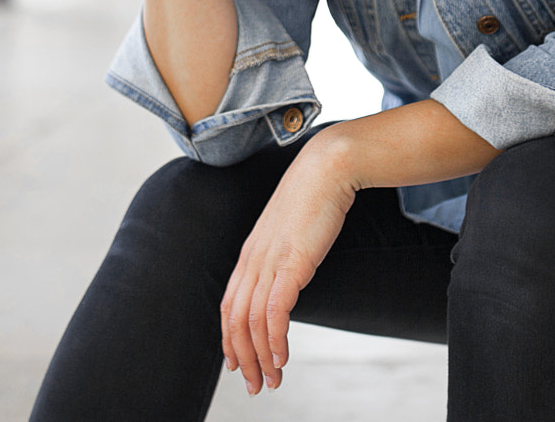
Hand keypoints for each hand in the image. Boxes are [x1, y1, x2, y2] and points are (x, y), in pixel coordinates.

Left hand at [219, 134, 357, 393]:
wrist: (326, 168)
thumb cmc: (313, 197)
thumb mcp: (290, 231)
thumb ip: (283, 254)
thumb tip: (289, 274)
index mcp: (249, 253)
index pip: (228, 304)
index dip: (228, 338)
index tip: (236, 363)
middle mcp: (252, 260)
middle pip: (235, 320)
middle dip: (242, 358)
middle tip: (254, 386)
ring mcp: (269, 262)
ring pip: (252, 322)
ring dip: (261, 357)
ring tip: (272, 380)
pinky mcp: (290, 264)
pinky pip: (275, 313)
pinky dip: (275, 340)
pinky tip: (283, 358)